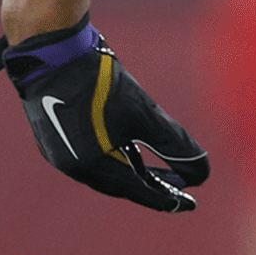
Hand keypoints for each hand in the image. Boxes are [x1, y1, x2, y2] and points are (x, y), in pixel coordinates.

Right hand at [0, 18, 210, 211]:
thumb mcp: (143, 112)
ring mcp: (60, 150)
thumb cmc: (100, 81)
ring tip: (158, 170)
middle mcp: (72, 165)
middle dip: (152, 186)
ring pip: (105, 170)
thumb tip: (202, 172)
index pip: (138, 190)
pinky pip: (91, 156)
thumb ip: (174, 144)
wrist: (53, 50)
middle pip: (120, 184)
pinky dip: (114, 157)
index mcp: (92, 166)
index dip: (167, 198)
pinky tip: (128, 148)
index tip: (191, 204)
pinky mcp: (55, 134)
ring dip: (133, 171)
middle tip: (179, 188)